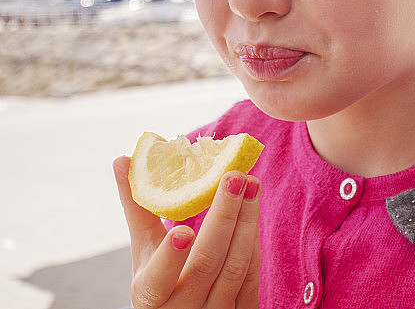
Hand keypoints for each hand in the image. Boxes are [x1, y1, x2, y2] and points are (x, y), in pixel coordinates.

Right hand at [113, 156, 260, 307]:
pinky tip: (253, 210)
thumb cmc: (162, 276)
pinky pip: (251, 276)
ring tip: (252, 183)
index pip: (158, 280)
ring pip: (235, 268)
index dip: (170, 258)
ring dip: (247, 222)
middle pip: (207, 264)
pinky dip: (252, 240)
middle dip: (224, 217)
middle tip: (235, 177)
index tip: (183, 230)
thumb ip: (137, 207)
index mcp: (150, 297)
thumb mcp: (144, 250)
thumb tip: (122, 159)